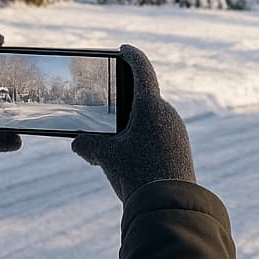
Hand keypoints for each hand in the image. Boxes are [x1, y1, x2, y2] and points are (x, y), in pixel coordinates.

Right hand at [72, 45, 194, 201]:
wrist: (171, 208)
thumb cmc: (138, 175)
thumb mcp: (106, 157)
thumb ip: (88, 144)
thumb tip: (78, 143)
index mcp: (151, 106)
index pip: (142, 69)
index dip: (131, 56)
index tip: (124, 50)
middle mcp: (168, 114)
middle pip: (143, 98)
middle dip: (123, 102)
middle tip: (104, 106)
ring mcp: (176, 132)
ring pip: (149, 119)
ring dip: (130, 124)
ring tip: (109, 142)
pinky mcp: (179, 148)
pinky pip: (157, 134)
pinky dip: (140, 138)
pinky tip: (126, 157)